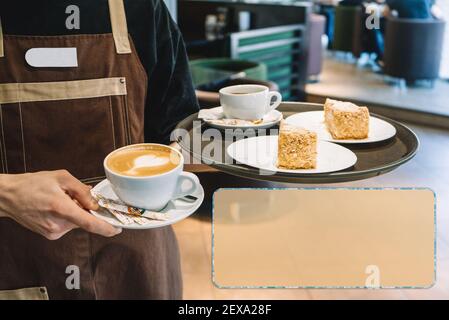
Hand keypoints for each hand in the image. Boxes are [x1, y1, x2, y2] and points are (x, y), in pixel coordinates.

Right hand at [0, 170, 121, 239]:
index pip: (90, 223)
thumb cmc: (31, 185)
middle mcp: (57, 224)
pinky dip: (68, 216)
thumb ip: (82, 190)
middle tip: (75, 196)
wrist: (8, 196)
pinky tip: (56, 207)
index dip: (106, 227)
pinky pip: (68, 225)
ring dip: (75, 212)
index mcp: (61, 208)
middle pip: (84, 220)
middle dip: (86, 209)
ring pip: (76, 222)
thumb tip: (95, 202)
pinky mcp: (50, 234)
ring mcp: (53, 232)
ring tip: (60, 200)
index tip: (117, 228)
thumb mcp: (61, 178)